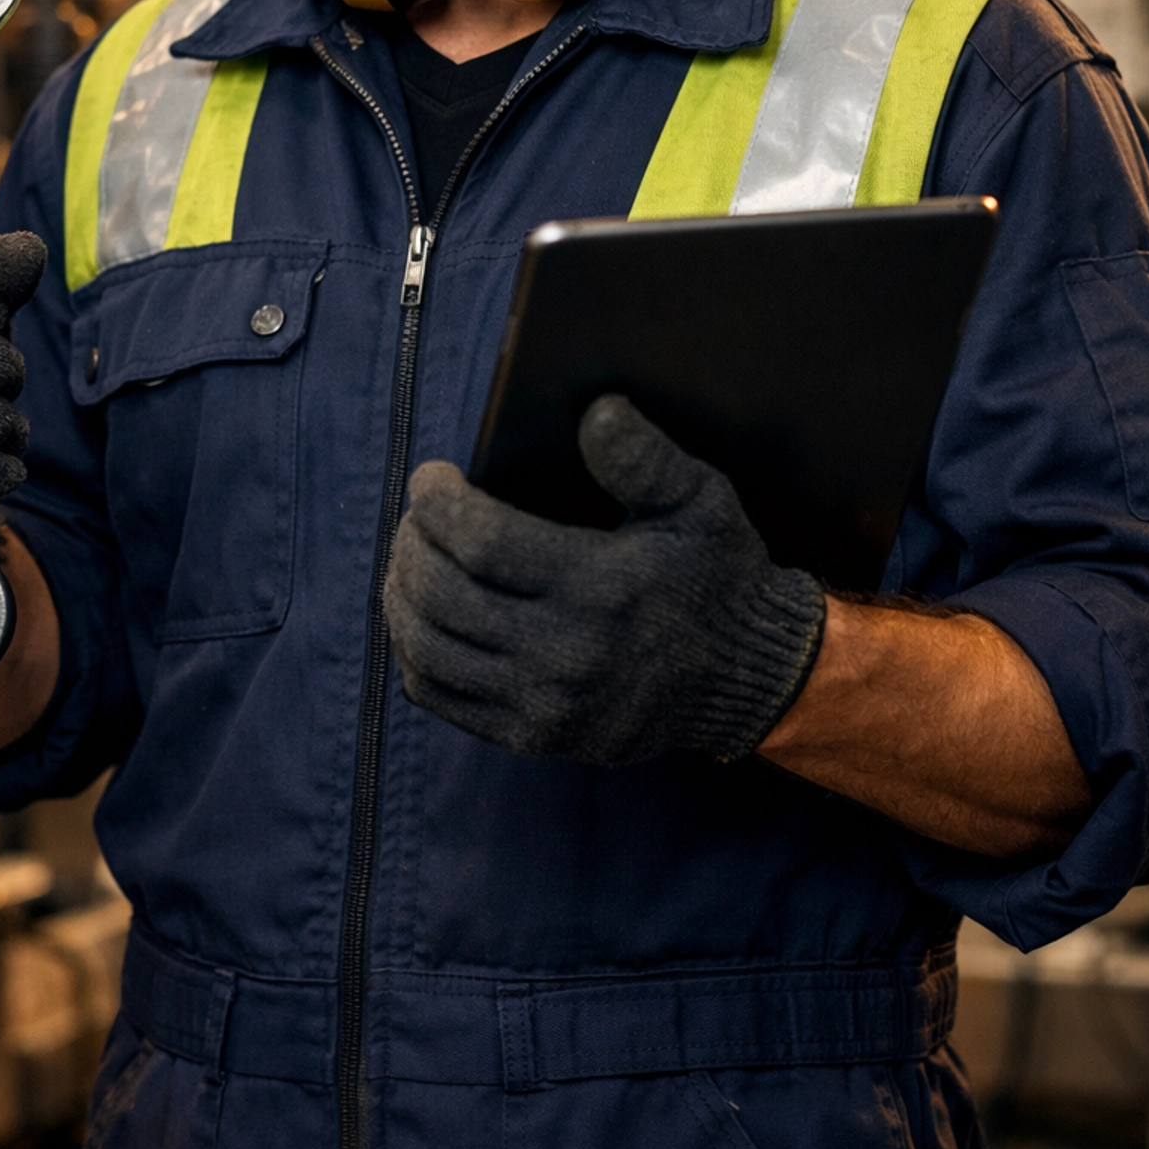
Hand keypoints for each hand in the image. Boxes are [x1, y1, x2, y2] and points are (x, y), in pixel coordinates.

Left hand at [384, 395, 825, 765]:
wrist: (747, 677)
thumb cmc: (717, 576)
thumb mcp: (699, 502)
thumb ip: (644, 458)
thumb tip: (596, 411)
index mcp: (601, 589)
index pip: (482, 543)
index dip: (438, 503)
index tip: (431, 477)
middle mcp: (567, 654)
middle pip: (442, 596)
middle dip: (411, 543)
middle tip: (416, 514)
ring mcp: (547, 705)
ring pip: (429, 649)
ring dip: (401, 596)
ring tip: (411, 558)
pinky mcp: (537, 737)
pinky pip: (443, 696)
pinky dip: (416, 652)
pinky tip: (424, 617)